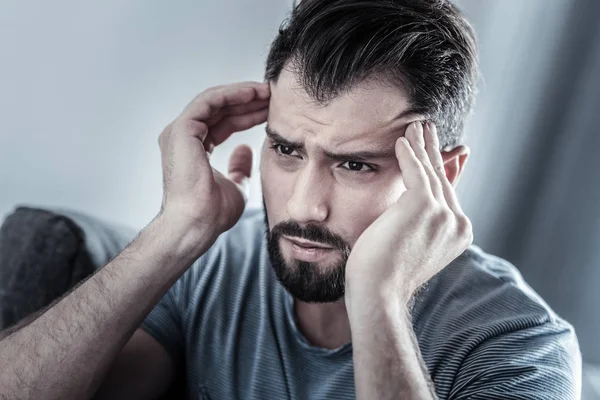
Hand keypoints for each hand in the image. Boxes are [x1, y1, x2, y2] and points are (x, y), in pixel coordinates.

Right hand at [158, 82, 269, 243]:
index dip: (247, 115)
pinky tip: (253, 93)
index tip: (271, 111)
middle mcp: (182, 137)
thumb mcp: (236, 187)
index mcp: (192, 149)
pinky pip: (210, 101)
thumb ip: (239, 168)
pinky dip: (232, 94)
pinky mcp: (182, 129)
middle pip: (220, 110)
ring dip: (242, 94)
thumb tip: (245, 150)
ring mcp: (179, 132)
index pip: (223, 123)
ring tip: (267, 91)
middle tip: (274, 95)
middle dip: (248, 101)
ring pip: (215, 101)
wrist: (197, 224)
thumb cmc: (212, 213)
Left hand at [345, 121, 472, 305]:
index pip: (447, 191)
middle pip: (442, 177)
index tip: (433, 149)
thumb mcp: (408, 239)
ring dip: (420, 145)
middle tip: (426, 127)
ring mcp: (444, 214)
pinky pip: (415, 171)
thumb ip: (419, 216)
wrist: (378, 292)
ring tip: (413, 126)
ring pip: (429, 171)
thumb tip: (419, 196)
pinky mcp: (424, 205)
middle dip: (432, 150)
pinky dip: (408, 153)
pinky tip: (401, 140)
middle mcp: (457, 223)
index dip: (440, 167)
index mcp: (458, 233)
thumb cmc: (385, 272)